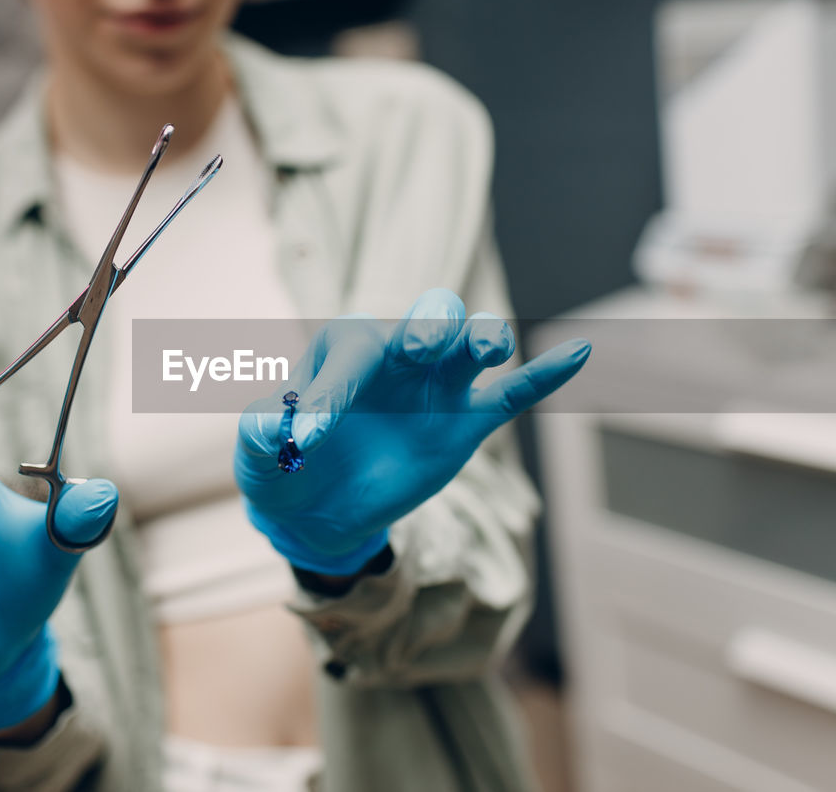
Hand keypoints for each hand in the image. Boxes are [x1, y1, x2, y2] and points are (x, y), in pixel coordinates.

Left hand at [235, 288, 588, 575]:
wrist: (317, 511)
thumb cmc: (282, 466)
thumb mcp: (259, 454)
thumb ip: (265, 433)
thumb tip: (281, 427)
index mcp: (345, 348)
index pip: (350, 355)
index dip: (329, 394)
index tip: (307, 441)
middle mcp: (399, 354)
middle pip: (425, 325)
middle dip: (428, 327)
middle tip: (422, 346)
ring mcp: (438, 386)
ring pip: (471, 349)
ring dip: (482, 340)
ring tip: (487, 347)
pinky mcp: (467, 422)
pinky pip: (512, 395)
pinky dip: (543, 375)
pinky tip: (576, 354)